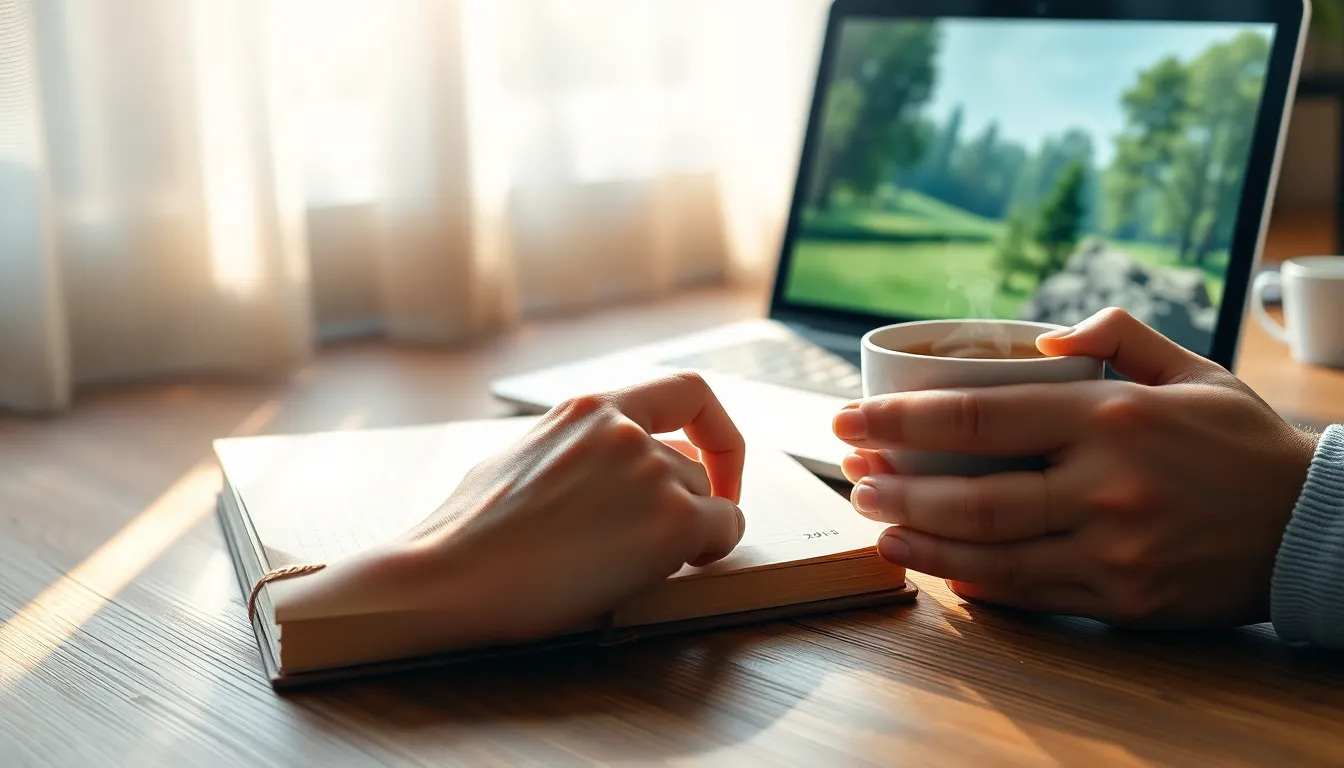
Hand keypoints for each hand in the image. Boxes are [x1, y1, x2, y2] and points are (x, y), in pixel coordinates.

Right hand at [285, 372, 745, 646]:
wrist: (446, 580)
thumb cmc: (466, 535)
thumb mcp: (519, 458)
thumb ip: (578, 452)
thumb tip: (607, 472)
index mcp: (587, 408)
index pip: (685, 391)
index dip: (713, 431)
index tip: (709, 462)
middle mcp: (625, 430)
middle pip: (691, 465)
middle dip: (681, 503)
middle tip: (653, 542)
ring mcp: (651, 473)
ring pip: (704, 500)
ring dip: (684, 532)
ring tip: (624, 562)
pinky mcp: (671, 522)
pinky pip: (724, 530)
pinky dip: (713, 549)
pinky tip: (678, 568)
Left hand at [833, 308, 1318, 628]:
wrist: (1312, 526)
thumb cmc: (1239, 442)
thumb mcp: (1191, 369)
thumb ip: (1115, 337)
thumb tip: (1040, 341)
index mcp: (1109, 417)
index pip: (978, 416)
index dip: (900, 420)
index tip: (849, 421)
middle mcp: (1105, 484)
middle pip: (972, 493)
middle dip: (897, 487)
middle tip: (852, 479)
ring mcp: (1113, 548)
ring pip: (991, 553)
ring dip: (921, 542)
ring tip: (876, 526)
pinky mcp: (1122, 598)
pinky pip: (1029, 593)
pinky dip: (975, 583)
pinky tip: (939, 569)